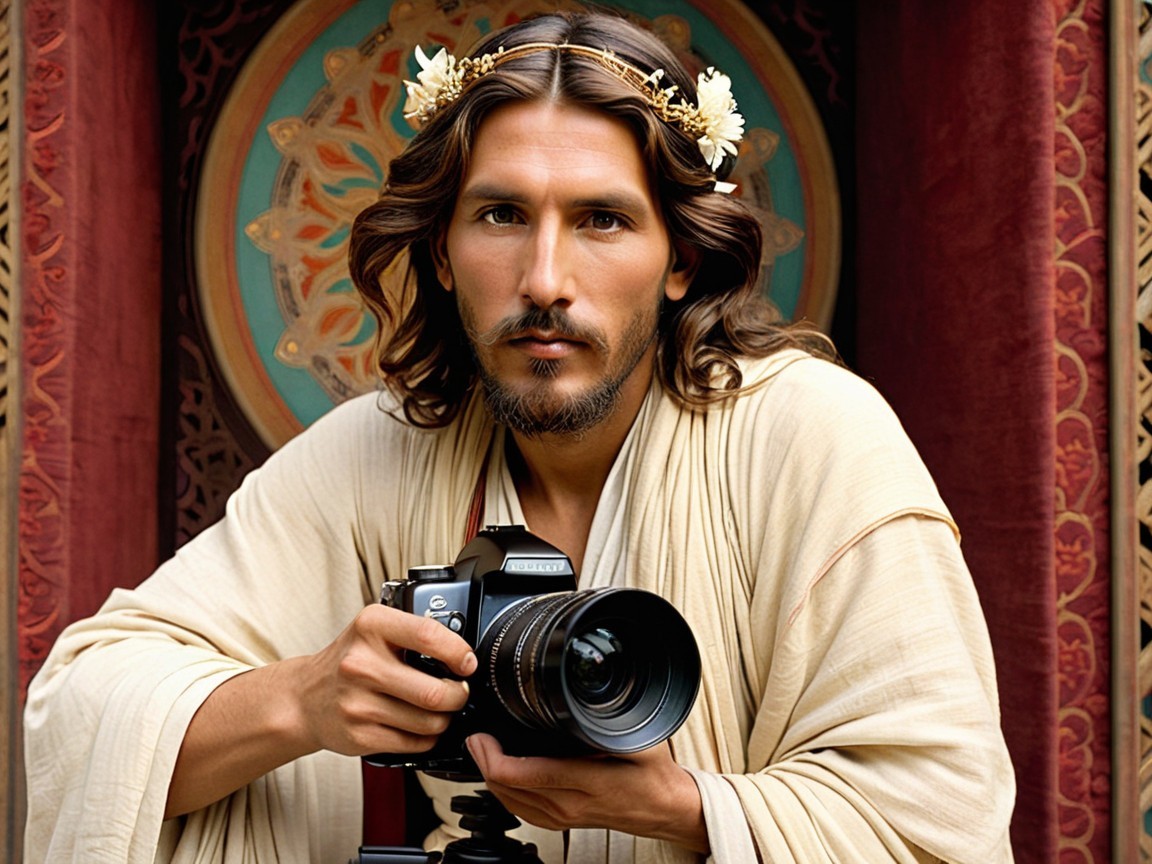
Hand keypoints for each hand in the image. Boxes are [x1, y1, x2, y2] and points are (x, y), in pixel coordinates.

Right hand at [294, 604, 476, 756]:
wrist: (304, 697)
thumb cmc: (348, 661)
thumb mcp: (374, 629)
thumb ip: (414, 632)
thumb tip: (463, 653)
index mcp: (370, 627)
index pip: (427, 635)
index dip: (458, 652)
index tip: (467, 663)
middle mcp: (361, 664)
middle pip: (434, 691)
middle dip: (459, 695)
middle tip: (459, 691)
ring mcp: (358, 703)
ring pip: (429, 722)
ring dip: (445, 719)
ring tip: (439, 710)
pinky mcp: (359, 736)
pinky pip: (414, 743)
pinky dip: (427, 738)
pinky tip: (419, 726)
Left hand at [465, 733, 708, 853]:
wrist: (665, 809)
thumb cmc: (653, 774)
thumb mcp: (636, 736)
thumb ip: (607, 717)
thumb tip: (579, 691)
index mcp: (586, 781)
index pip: (524, 775)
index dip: (492, 756)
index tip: (482, 736)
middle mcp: (569, 805)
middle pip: (506, 789)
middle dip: (483, 760)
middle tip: (476, 736)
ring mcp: (562, 818)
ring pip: (508, 802)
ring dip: (490, 775)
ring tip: (484, 749)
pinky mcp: (560, 823)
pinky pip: (519, 811)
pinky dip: (504, 790)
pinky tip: (502, 774)